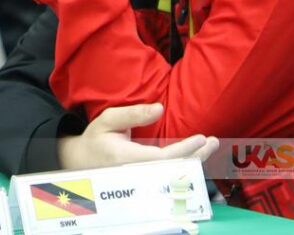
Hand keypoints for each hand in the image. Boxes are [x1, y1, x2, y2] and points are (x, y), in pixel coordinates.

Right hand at [57, 104, 219, 169]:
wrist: (80, 162)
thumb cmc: (95, 139)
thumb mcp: (108, 120)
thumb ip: (133, 114)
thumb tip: (160, 109)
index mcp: (127, 159)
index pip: (163, 158)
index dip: (186, 150)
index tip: (202, 138)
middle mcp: (137, 175)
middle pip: (174, 171)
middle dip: (197, 158)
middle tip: (214, 142)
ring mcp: (141, 182)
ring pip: (174, 177)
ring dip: (195, 164)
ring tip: (210, 148)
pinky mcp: (145, 184)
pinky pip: (169, 178)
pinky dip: (185, 169)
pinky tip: (196, 158)